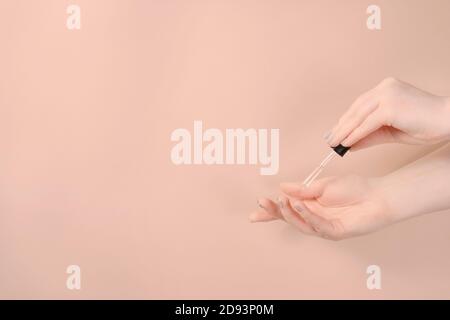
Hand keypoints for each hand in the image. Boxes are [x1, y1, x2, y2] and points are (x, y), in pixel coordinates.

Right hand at [250, 175, 392, 239]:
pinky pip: (316, 225)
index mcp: (310, 205)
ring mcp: (323, 227)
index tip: (256, 206)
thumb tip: (282, 187)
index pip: (286, 208)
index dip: (271, 209)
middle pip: (289, 218)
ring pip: (300, 224)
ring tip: (280, 200)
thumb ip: (302, 189)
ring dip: (288, 212)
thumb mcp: (323, 185)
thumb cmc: (354, 189)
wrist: (377, 195)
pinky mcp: (334, 232)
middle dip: (274, 211)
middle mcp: (314, 218)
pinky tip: (299, 204)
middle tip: (262, 202)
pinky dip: (306, 214)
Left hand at [325, 78, 449, 149]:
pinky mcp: (390, 106)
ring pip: (358, 116)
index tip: (335, 132)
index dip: (346, 120)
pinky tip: (346, 144)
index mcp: (386, 88)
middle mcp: (385, 88)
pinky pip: (366, 124)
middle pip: (356, 109)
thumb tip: (349, 144)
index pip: (360, 105)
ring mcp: (387, 95)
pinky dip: (355, 135)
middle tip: (329, 139)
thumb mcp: (392, 131)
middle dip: (341, 126)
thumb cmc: (426, 125)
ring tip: (334, 144)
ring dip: (344, 131)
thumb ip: (370, 135)